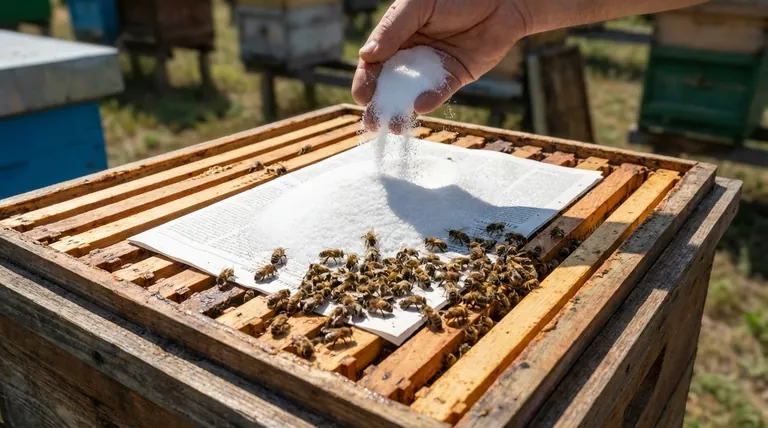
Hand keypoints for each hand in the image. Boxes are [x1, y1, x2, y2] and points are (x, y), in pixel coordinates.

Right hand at [351, 0, 528, 131]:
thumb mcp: (418, 6)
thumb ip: (393, 29)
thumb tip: (366, 55)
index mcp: (396, 35)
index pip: (374, 61)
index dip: (366, 79)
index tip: (362, 96)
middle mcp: (412, 53)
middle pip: (389, 83)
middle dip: (380, 104)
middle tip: (372, 123)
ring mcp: (432, 67)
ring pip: (412, 93)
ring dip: (402, 111)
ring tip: (394, 127)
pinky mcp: (455, 76)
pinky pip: (439, 92)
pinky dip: (430, 100)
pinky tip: (420, 106)